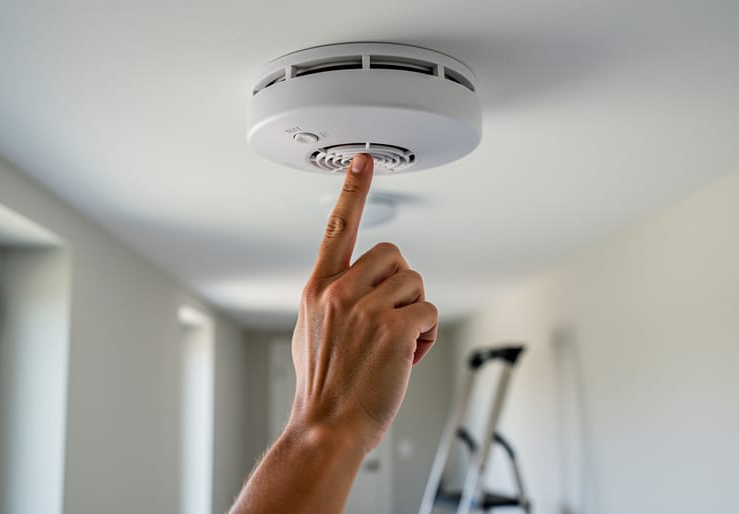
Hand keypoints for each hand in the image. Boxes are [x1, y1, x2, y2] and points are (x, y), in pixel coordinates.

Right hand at [287, 153, 438, 452]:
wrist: (325, 426)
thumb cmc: (323, 388)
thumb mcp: (309, 333)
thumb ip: (331, 300)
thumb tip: (353, 288)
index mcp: (318, 289)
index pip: (338, 228)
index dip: (352, 190)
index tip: (362, 160)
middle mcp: (340, 292)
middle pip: (394, 255)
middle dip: (401, 284)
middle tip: (392, 317)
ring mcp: (366, 308)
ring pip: (415, 285)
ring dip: (414, 314)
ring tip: (396, 344)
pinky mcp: (394, 328)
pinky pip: (428, 311)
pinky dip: (425, 334)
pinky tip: (407, 355)